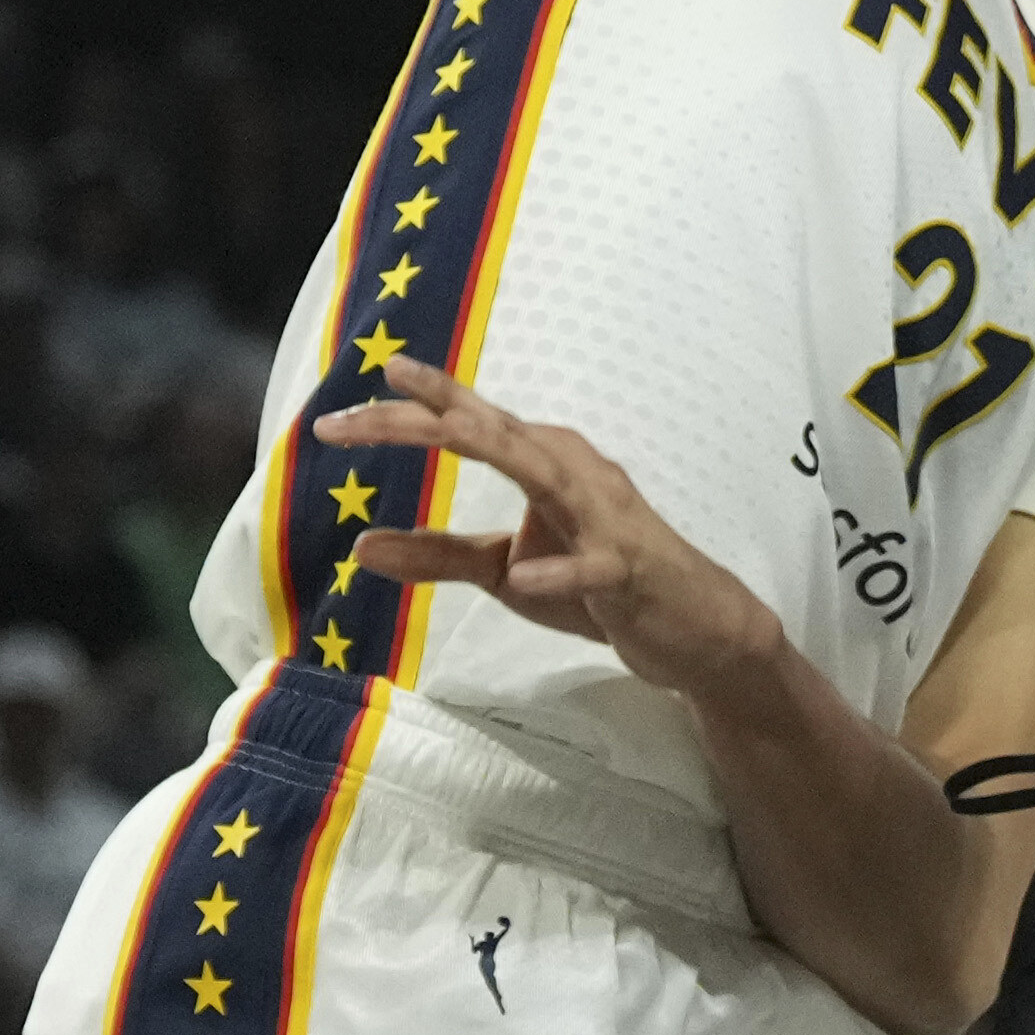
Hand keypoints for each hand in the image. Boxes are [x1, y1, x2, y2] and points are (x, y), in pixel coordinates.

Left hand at [317, 354, 778, 702]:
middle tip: (347, 419)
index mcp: (543, 460)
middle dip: (426, 417)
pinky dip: (561, 572)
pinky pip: (593, 568)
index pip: (469, 424)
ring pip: (550, 475)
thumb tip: (360, 546)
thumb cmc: (595, 586)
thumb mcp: (506, 572)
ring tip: (449, 430)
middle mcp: (573, 470)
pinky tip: (526, 578)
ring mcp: (604, 517)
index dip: (409, 408)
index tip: (341, 408)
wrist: (692, 626)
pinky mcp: (627, 570)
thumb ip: (440, 556)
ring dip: (500, 449)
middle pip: (494, 433)